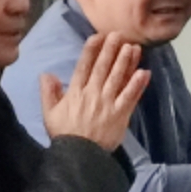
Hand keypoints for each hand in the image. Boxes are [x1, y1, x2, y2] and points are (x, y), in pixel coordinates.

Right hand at [40, 30, 148, 151]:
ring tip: (133, 47)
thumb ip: (48, 92)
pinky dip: (137, 84)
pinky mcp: (120, 114)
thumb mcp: (49, 113)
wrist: (78, 157)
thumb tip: (46, 73)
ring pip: (118, 78)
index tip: (98, 36)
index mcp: (75, 93)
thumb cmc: (64, 135)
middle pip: (103, 68)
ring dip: (126, 61)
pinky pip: (130, 96)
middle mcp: (92, 94)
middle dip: (111, 49)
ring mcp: (108, 104)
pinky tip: (145, 72)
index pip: (84, 67)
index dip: (91, 50)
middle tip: (119, 34)